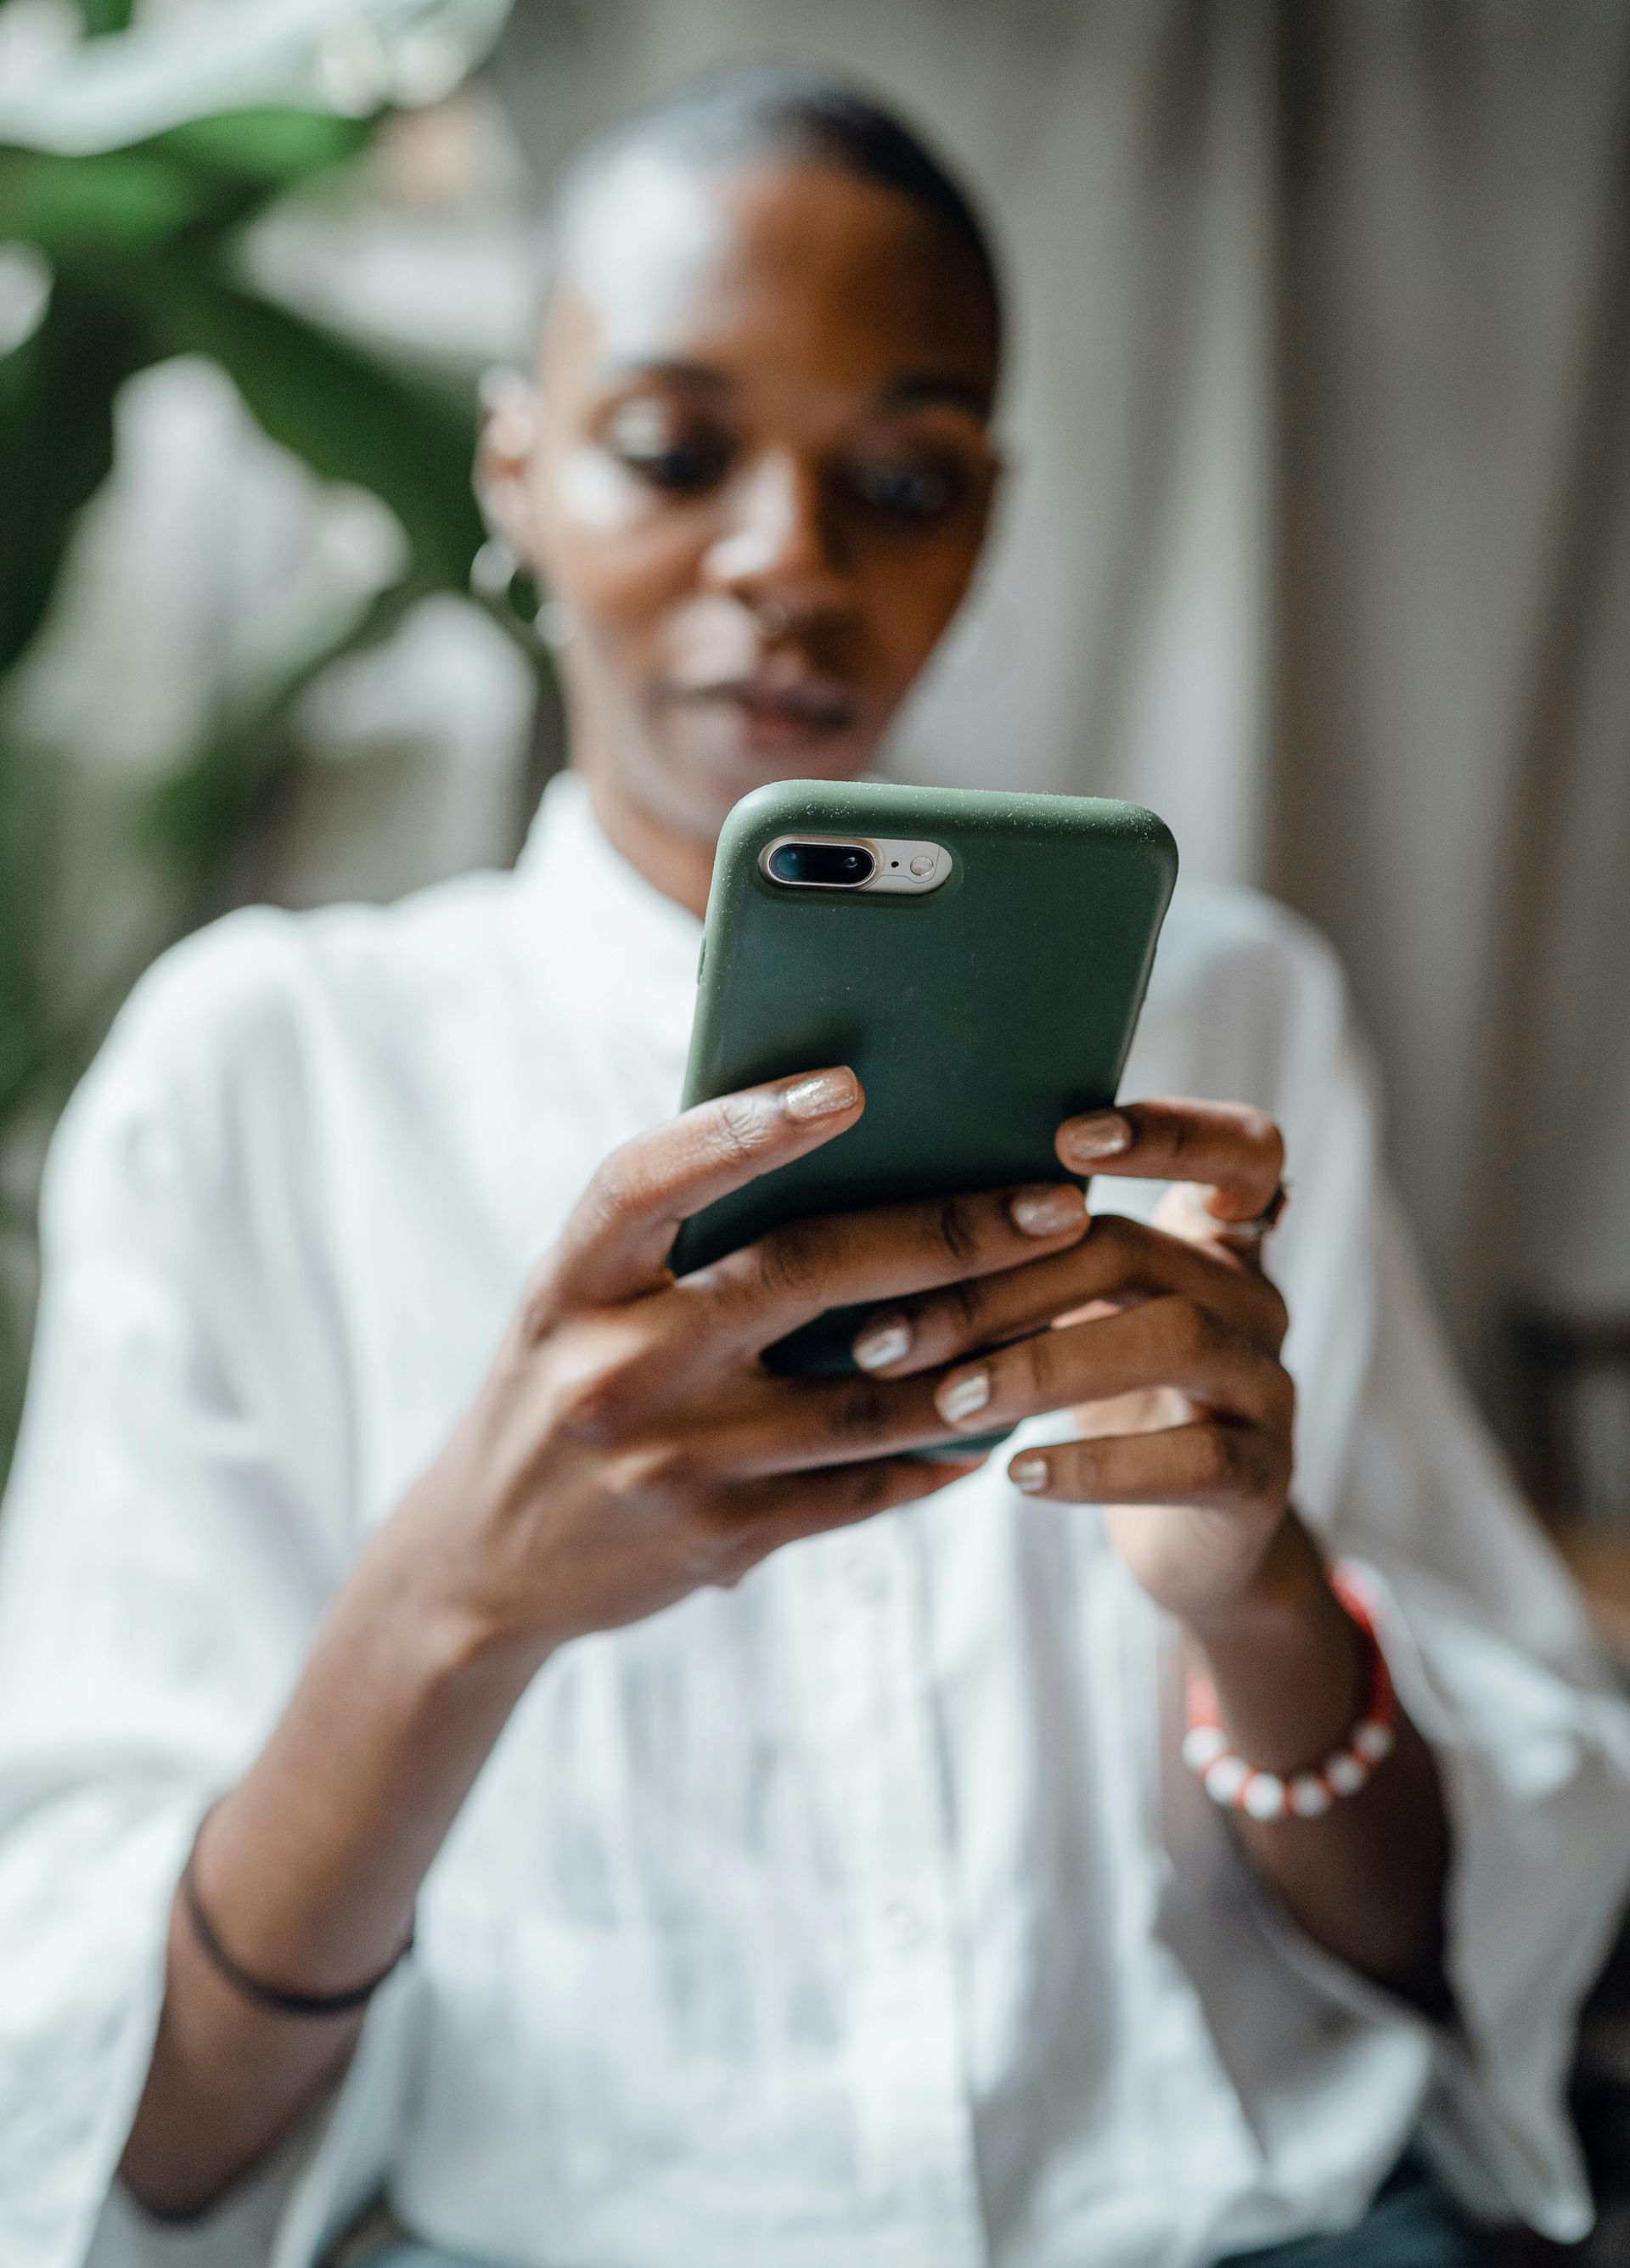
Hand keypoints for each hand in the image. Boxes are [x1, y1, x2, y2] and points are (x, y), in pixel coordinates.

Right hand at [385, 1066, 1095, 1666]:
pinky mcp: (720, 1540)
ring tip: (1064, 1303)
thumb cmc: (557, 1383)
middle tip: (1054, 1204)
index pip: (650, 1183)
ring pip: (862, 1397)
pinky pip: (860, 1489)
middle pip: (801, 1278)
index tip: (848, 1085)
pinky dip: (937, 1450)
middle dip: (945, 1234)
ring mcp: (670, 1463)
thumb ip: (674, 1237)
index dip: (744, 1128)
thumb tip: (838, 1141)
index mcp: (571, 1284)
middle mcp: (615, 1368)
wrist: (481, 1563)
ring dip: (979, 1351)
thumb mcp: (577, 1300)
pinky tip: (999, 1416)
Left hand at [846, 1098, 1294, 1632]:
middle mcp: (1252, 1296)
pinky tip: (1018, 1474)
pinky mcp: (1264, 1477)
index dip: (1170, 1132)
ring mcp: (1268, 1384)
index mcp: (1211, 1237)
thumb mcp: (1077, 1312)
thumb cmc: (1106, 1397)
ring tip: (950, 1402)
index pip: (1240, 1148)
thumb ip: (1027, 1253)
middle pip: (1135, 1250)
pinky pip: (1194, 1458)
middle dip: (1001, 1286)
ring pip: (1174, 1339)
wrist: (1191, 1540)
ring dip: (1042, 1366)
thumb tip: (869, 1209)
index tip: (1066, 1138)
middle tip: (889, 1336)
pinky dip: (1098, 1465)